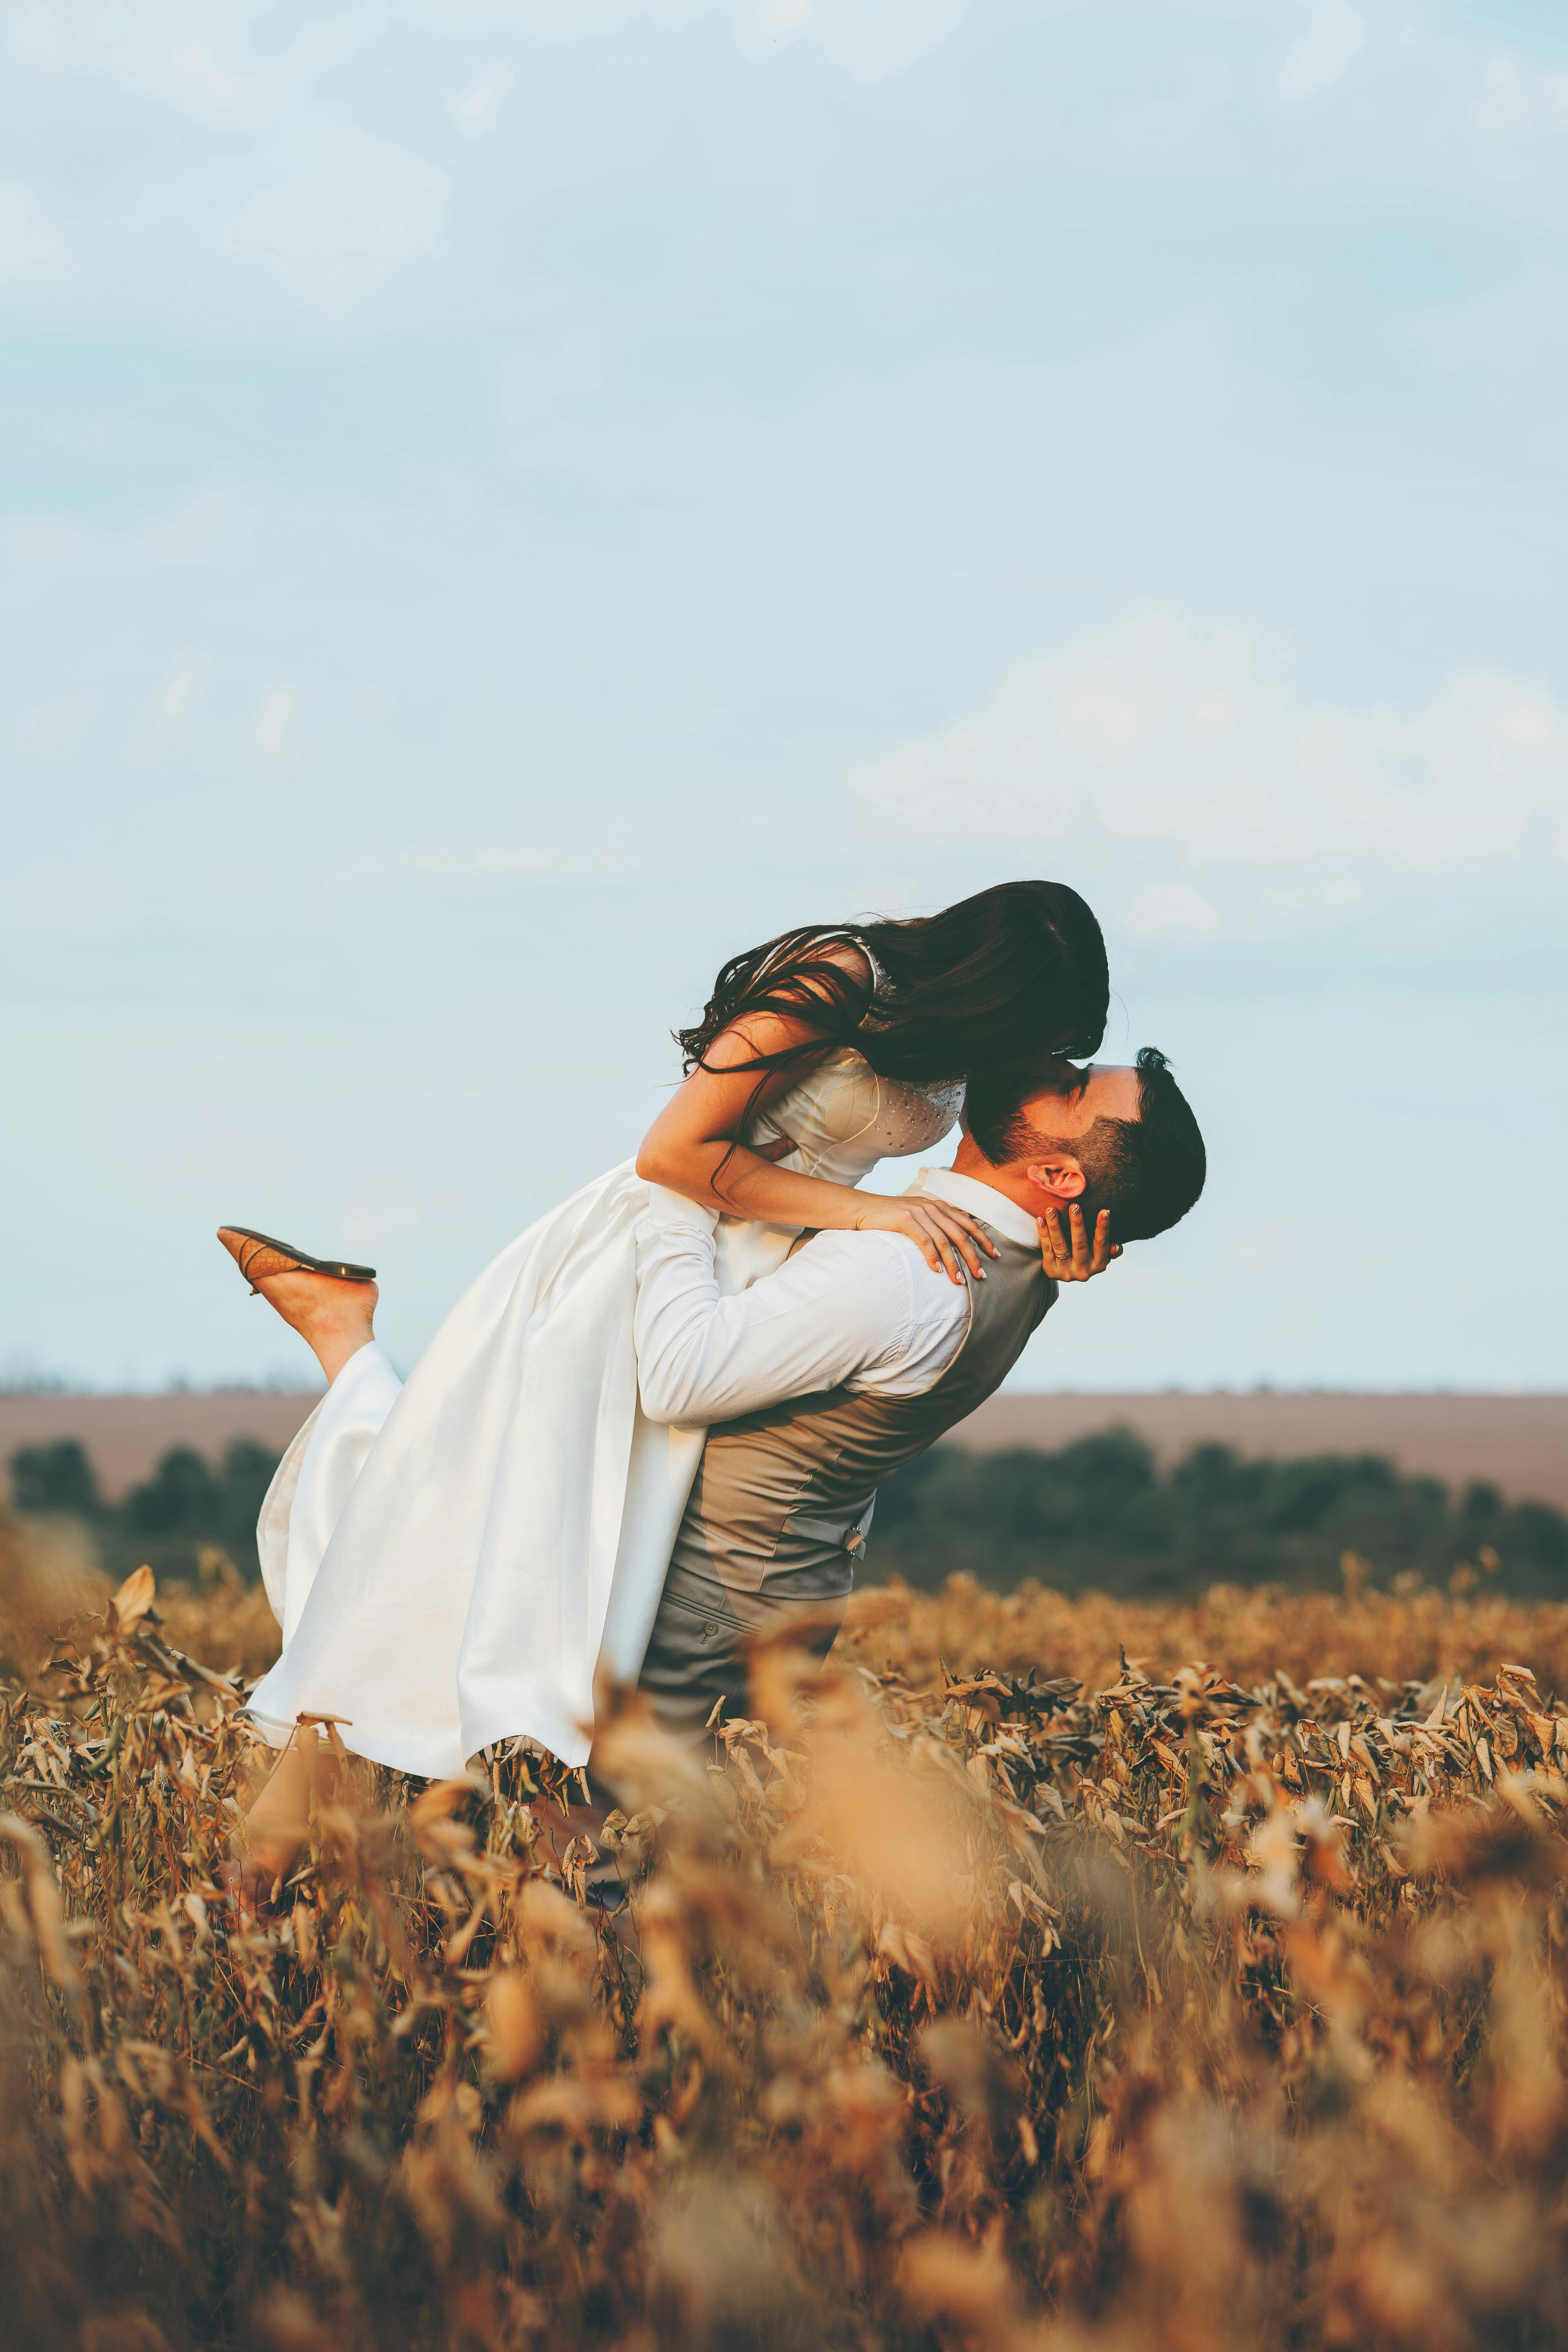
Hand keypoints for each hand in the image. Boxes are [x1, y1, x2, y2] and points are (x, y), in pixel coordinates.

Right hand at [852, 1195, 1000, 1283]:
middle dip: (973, 1257)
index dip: (984, 1240)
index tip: (995, 1256)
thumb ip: (940, 1221)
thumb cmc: (893, 1216)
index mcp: (941, 1206)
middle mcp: (934, 1207)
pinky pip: (924, 1241)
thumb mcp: (921, 1214)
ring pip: (945, 1241)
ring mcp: (920, 1212)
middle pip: (961, 1235)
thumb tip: (962, 1231)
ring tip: (958, 1281)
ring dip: (953, 1264)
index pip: (970, 1224)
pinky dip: (932, 1258)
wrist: (864, 1208)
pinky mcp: (905, 1219)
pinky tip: (937, 1271)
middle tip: (980, 1275)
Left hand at [1038, 1203, 1120, 1283]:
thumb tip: (1115, 1246)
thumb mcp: (1101, 1254)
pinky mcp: (1051, 1271)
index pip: (1102, 1244)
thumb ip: (1110, 1250)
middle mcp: (1083, 1271)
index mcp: (1099, 1265)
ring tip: (1051, 1210)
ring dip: (1055, 1226)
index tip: (1105, 1211)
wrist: (1066, 1272)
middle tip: (1075, 1206)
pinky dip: (1043, 1233)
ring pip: (1060, 1245)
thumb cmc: (1087, 1255)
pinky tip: (1040, 1220)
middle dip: (1077, 1224)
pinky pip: (1046, 1249)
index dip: (1103, 1228)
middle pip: (1080, 1244)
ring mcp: (1066, 1272)